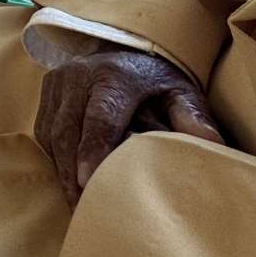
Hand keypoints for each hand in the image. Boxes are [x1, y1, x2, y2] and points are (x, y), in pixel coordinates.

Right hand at [34, 48, 222, 206]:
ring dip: (62, 171)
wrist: (126, 48)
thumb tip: (212, 145)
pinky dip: (54, 158)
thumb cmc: (157, 81)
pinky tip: (68, 180)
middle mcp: (80, 74)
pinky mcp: (47, 90)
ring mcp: (59, 81)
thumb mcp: (181, 92)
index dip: (93, 149)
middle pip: (69, 130)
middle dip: (73, 172)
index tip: (89, 180)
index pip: (100, 117)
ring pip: (52, 133)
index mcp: (115, 75)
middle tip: (83, 208)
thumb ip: (192, 116)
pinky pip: (43, 131)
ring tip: (76, 204)